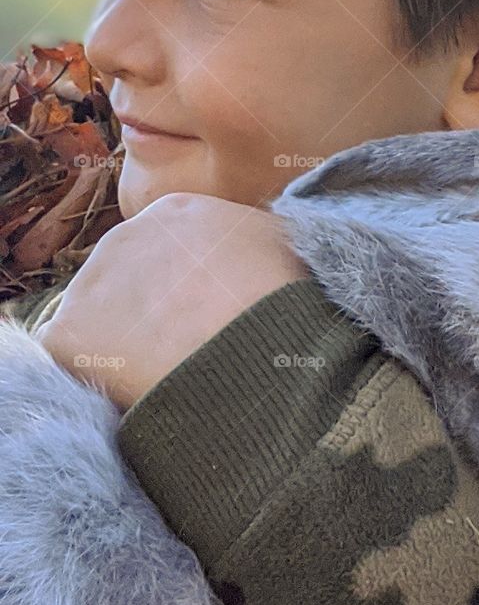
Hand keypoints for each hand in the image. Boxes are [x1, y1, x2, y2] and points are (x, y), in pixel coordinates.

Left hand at [36, 193, 310, 409]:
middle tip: (190, 350)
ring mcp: (90, 285)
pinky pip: (74, 363)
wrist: (260, 348)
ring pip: (101, 321)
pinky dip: (101, 382)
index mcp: (175, 211)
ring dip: (126, 348)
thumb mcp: (285, 244)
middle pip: (129, 283)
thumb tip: (254, 249)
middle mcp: (124, 237)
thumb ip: (254, 236)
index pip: (169, 252)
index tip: (209, 317)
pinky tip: (140, 392)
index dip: (187, 290)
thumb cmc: (285, 299)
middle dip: (152, 314)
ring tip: (171, 375)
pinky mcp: (68, 335)